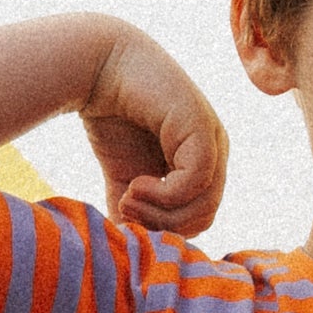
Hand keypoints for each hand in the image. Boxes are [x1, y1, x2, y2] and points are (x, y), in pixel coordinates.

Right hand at [81, 29, 227, 240]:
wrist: (98, 67)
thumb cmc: (111, 117)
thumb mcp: (125, 174)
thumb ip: (134, 209)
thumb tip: (131, 245)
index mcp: (202, 162)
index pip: (199, 216)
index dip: (164, 228)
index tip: (126, 216)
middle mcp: (214, 150)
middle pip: (205, 215)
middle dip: (163, 225)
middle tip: (126, 210)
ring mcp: (212, 138)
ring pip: (205, 204)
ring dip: (161, 213)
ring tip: (129, 199)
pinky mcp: (201, 128)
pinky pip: (196, 181)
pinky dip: (165, 195)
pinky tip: (136, 185)